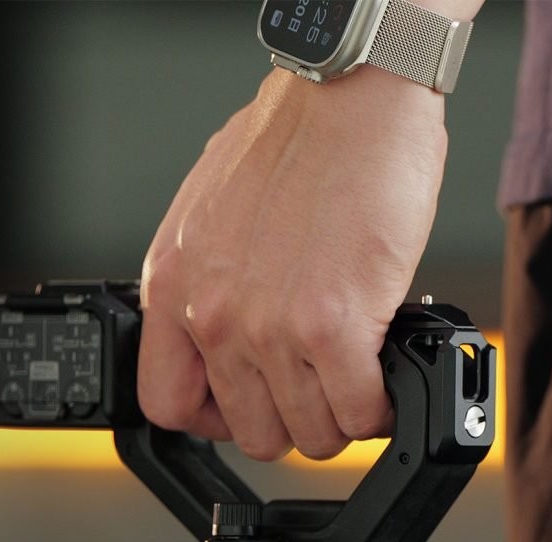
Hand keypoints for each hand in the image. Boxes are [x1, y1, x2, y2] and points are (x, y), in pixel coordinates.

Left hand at [137, 66, 446, 459]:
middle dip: (293, 422)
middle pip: (252, 432)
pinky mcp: (333, 330)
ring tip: (355, 383)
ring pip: (310, 435)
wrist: (350, 95)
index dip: (216, 420)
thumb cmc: (295, 139)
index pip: (168, 404)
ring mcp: (271, 329)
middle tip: (318, 394)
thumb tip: (237, 335)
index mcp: (172, 286)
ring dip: (340, 419)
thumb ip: (212, 286)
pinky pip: (357, 414)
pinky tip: (383, 379)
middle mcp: (214, 315)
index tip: (248, 406)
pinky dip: (377, 409)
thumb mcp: (212, 217)